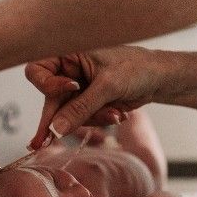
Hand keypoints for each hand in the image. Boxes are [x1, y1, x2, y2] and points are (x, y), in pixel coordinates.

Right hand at [25, 46, 162, 148]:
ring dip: (91, 119)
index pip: (37, 70)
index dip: (47, 84)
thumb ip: (81, 108)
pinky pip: (82, 119)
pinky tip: (118, 114)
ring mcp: (77, 89)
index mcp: (68, 53)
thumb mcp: (108, 86)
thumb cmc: (136, 68)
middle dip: (68, 116)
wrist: (159, 78)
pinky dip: (99, 119)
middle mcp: (68, 71)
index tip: (72, 89)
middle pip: (51, 99)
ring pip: (67, 114)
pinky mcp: (87, 102)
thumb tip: (56, 128)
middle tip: (44, 143)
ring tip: (115, 114)